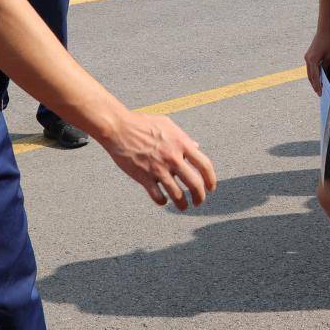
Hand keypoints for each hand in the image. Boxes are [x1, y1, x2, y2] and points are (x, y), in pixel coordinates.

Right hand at [101, 112, 216, 209]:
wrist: (118, 128)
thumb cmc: (142, 123)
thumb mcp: (167, 124)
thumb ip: (183, 137)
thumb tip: (196, 146)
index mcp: (181, 144)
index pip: (204, 165)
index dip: (211, 179)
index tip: (211, 188)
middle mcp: (173, 157)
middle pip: (195, 184)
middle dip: (200, 197)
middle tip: (198, 202)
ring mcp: (158, 168)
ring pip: (177, 195)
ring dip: (183, 204)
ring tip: (183, 207)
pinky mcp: (144, 177)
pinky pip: (157, 196)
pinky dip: (162, 201)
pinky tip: (162, 200)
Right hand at [304, 24, 329, 92]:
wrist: (324, 28)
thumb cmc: (329, 41)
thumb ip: (327, 66)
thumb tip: (325, 75)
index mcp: (312, 60)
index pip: (315, 77)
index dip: (318, 86)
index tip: (320, 93)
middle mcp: (307, 59)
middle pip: (310, 76)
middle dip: (314, 85)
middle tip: (319, 93)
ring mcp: (307, 57)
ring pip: (309, 72)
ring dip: (313, 80)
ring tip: (318, 87)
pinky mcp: (309, 55)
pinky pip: (310, 67)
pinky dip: (314, 73)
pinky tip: (318, 77)